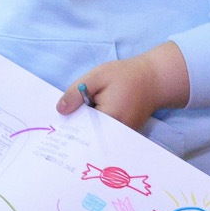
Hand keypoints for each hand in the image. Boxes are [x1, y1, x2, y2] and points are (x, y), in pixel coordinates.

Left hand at [57, 42, 190, 133]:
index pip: (81, 129)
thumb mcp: (97, 76)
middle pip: (87, 135)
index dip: (67, 124)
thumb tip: (60, 110)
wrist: (155, 79)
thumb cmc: (126, 75)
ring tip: (76, 117)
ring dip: (85, 126)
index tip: (55, 123)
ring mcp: (122, 135)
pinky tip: (90, 116)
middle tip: (59, 122)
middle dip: (75, 126)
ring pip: (95, 134)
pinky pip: (105, 132)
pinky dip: (96, 125)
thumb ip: (76, 92)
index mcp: (110, 118)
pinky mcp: (124, 133)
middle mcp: (117, 133)